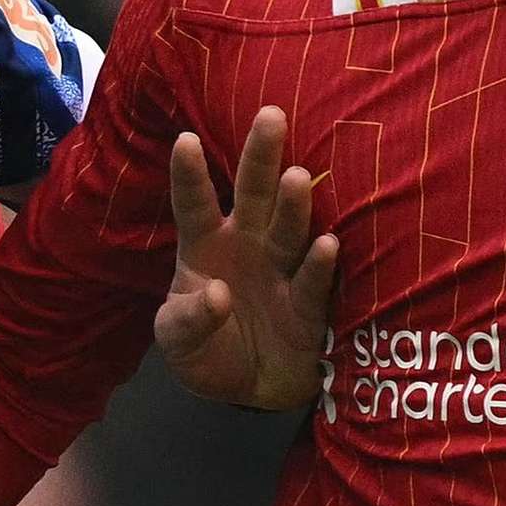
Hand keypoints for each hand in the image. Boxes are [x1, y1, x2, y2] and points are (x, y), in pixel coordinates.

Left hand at [154, 105, 339, 411]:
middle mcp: (247, 246)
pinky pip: (312, 279)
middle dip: (260, 157)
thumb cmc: (209, 352)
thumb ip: (187, 320)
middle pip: (253, 195)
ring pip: (287, 228)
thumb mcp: (178, 344)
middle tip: (270, 115)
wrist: (255, 390)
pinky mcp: (309, 302)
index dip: (190, 175)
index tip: (186, 140)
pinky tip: (327, 245)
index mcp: (205, 247)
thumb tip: (217, 293)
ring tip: (296, 177)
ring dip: (292, 204)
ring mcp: (281, 270)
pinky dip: (319, 264)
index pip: (194, 205)